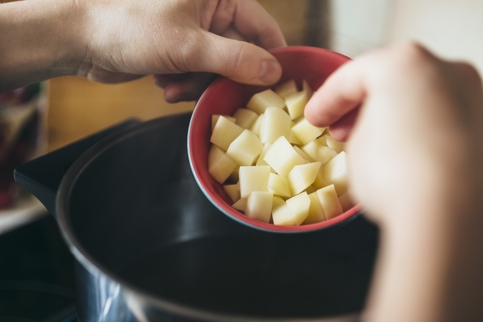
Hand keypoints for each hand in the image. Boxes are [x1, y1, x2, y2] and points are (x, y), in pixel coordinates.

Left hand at [0, 0, 285, 100]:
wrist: (79, 38)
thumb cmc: (128, 26)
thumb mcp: (188, 45)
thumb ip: (235, 58)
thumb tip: (274, 71)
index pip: (263, 27)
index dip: (272, 58)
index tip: (276, 87)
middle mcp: (210, 13)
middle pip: (241, 54)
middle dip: (224, 78)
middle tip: (214, 94)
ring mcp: (193, 34)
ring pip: (218, 70)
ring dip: (200, 85)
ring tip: (175, 87)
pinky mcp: (178, 52)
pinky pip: (197, 76)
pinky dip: (185, 86)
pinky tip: (164, 85)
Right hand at [305, 42, 482, 321]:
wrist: (448, 216)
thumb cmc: (396, 174)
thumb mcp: (355, 146)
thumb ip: (360, 126)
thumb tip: (373, 133)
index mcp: (405, 61)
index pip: (352, 77)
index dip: (325, 100)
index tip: (313, 119)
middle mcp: (448, 68)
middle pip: (391, 82)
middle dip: (361, 107)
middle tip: (338, 130)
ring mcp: (475, 97)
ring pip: (420, 99)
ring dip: (392, 118)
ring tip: (371, 146)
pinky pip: (443, 120)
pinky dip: (421, 131)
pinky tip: (405, 155)